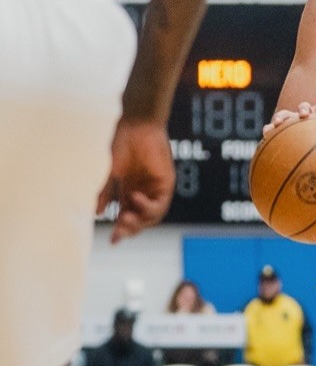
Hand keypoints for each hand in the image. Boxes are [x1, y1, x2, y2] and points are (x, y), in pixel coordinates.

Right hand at [97, 118, 174, 243]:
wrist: (136, 124)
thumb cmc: (121, 143)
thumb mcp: (110, 172)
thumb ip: (106, 192)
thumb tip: (98, 214)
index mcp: (129, 191)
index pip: (127, 216)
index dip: (121, 230)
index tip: (112, 241)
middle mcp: (144, 192)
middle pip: (140, 220)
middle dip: (129, 230)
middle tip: (117, 233)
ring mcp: (155, 188)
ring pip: (152, 216)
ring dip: (138, 221)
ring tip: (125, 218)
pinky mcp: (166, 183)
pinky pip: (160, 204)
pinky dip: (147, 206)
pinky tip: (135, 198)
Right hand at [263, 101, 315, 136]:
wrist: (302, 143)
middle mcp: (304, 116)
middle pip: (303, 107)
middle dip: (304, 109)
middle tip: (305, 115)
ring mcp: (289, 121)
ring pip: (285, 114)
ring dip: (282, 116)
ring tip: (279, 122)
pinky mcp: (277, 128)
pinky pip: (271, 128)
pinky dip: (269, 129)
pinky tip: (266, 134)